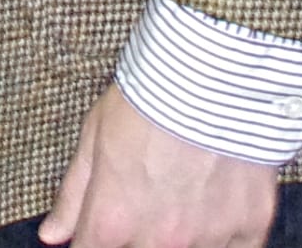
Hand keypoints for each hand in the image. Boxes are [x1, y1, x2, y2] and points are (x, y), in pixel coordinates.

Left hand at [39, 82, 278, 247]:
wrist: (215, 71)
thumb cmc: (149, 95)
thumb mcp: (95, 134)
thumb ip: (73, 194)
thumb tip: (51, 236)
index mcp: (114, 220)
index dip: (94, 238)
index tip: (104, 222)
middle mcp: (159, 241)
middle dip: (138, 233)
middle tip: (150, 193)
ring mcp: (207, 239)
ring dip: (183, 233)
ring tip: (185, 189)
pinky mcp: (249, 229)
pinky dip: (224, 232)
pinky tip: (218, 198)